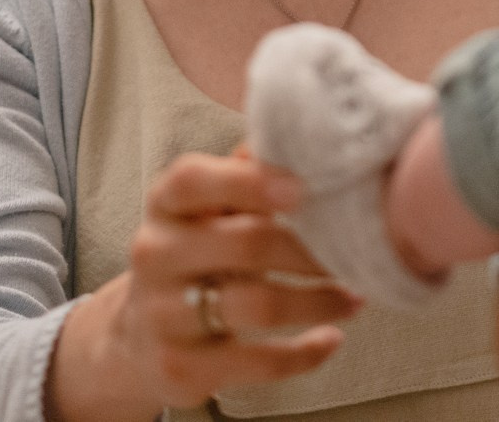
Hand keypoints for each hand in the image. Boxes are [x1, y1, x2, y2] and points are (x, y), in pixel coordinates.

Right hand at [49, 150, 358, 420]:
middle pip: (247, 244)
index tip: (304, 188)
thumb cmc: (196, 254)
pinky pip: (258, 361)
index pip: (194, 180)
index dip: (250, 181)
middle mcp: (156, 254)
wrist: (139, 335)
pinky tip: (331, 339)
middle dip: (313, 250)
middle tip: (359, 251)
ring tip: (355, 296)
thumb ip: (247, 171)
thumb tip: (307, 131)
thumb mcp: (208, 209)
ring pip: (258, 304)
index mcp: (166, 204)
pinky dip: (305, 353)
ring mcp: (164, 314)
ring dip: (320, 301)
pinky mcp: (181, 367)